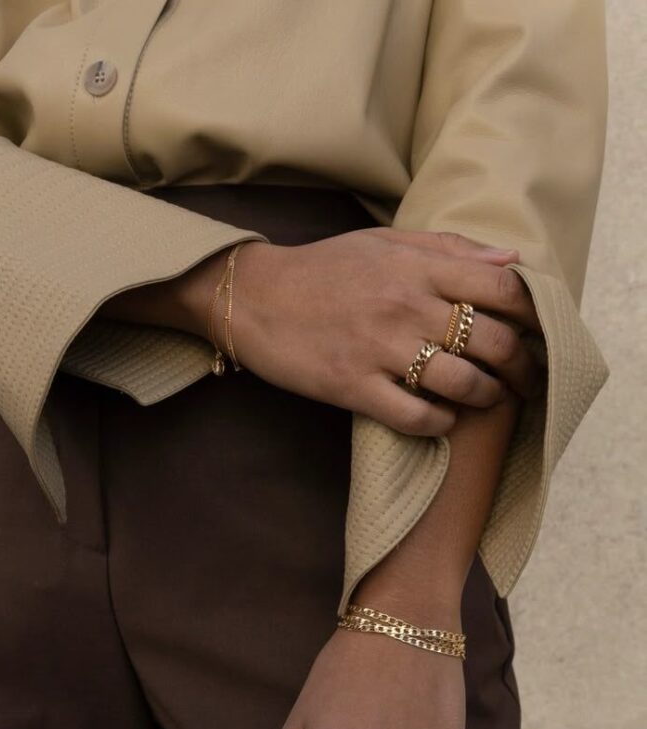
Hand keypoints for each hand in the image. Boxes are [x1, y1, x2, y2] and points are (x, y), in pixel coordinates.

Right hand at [205, 228, 541, 436]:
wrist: (253, 298)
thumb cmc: (323, 269)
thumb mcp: (386, 243)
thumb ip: (450, 249)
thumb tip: (512, 258)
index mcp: (418, 267)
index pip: (503, 289)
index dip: (534, 314)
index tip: (537, 332)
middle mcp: (405, 306)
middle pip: (492, 341)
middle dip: (522, 367)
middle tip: (526, 380)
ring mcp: (379, 349)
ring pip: (461, 383)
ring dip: (488, 398)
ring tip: (491, 400)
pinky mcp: (353, 387)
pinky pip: (415, 416)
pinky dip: (439, 423)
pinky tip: (442, 419)